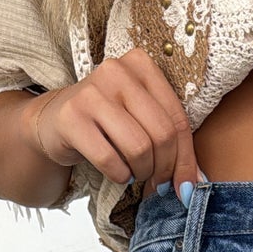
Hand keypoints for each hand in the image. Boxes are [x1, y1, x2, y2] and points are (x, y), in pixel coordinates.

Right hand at [28, 48, 201, 198]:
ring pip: (139, 148)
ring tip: (134, 172)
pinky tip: (116, 171)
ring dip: (142, 172)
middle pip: (161, 134)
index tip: (186, 188)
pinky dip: (119, 175)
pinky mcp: (72, 117)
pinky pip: (111, 160)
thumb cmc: (107, 123)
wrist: (55, 121)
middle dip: (164, 169)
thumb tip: (197, 186)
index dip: (186, 160)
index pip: (177, 119)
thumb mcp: (141, 121)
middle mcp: (116, 71)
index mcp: (140, 64)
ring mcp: (91, 92)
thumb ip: (171, 143)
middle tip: (157, 182)